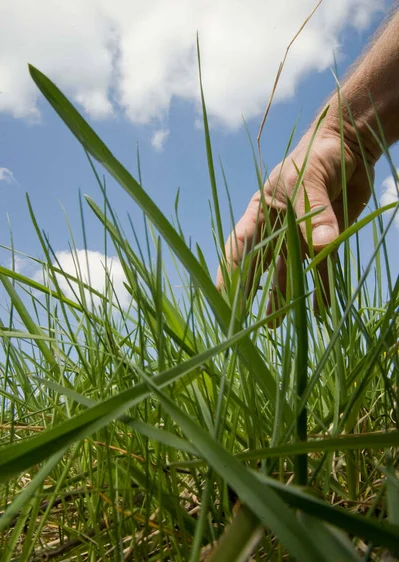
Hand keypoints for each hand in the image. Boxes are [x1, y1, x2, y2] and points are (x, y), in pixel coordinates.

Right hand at [216, 114, 375, 324]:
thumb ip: (315, 212)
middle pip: (260, 265)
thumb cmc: (319, 152)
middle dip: (252, 293)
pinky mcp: (324, 237)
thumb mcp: (311, 177)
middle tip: (243, 323)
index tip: (221, 297)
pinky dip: (320, 288)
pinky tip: (318, 310)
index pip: (240, 245)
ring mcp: (300, 234)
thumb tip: (322, 246)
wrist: (350, 143)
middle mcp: (277, 227)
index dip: (230, 272)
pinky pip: (321, 268)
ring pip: (288, 272)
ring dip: (282, 298)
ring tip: (273, 327)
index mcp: (262, 211)